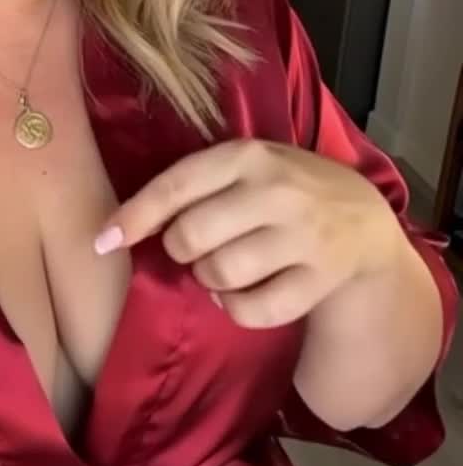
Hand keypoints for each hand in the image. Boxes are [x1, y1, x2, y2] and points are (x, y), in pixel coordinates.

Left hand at [94, 139, 403, 328]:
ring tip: (222, 267)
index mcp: (247, 155)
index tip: (103, 241)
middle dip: (181, 249)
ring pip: (220, 274)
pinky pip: (253, 310)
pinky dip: (236, 309)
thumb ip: (193, 184)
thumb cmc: (282, 186)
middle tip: (196, 246)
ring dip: (208, 279)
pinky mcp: (321, 279)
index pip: (176, 186)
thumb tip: (118, 227)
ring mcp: (303, 236)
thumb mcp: (244, 166)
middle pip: (191, 236)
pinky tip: (242, 293)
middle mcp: (276, 191)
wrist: (361, 216)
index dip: (135, 216)